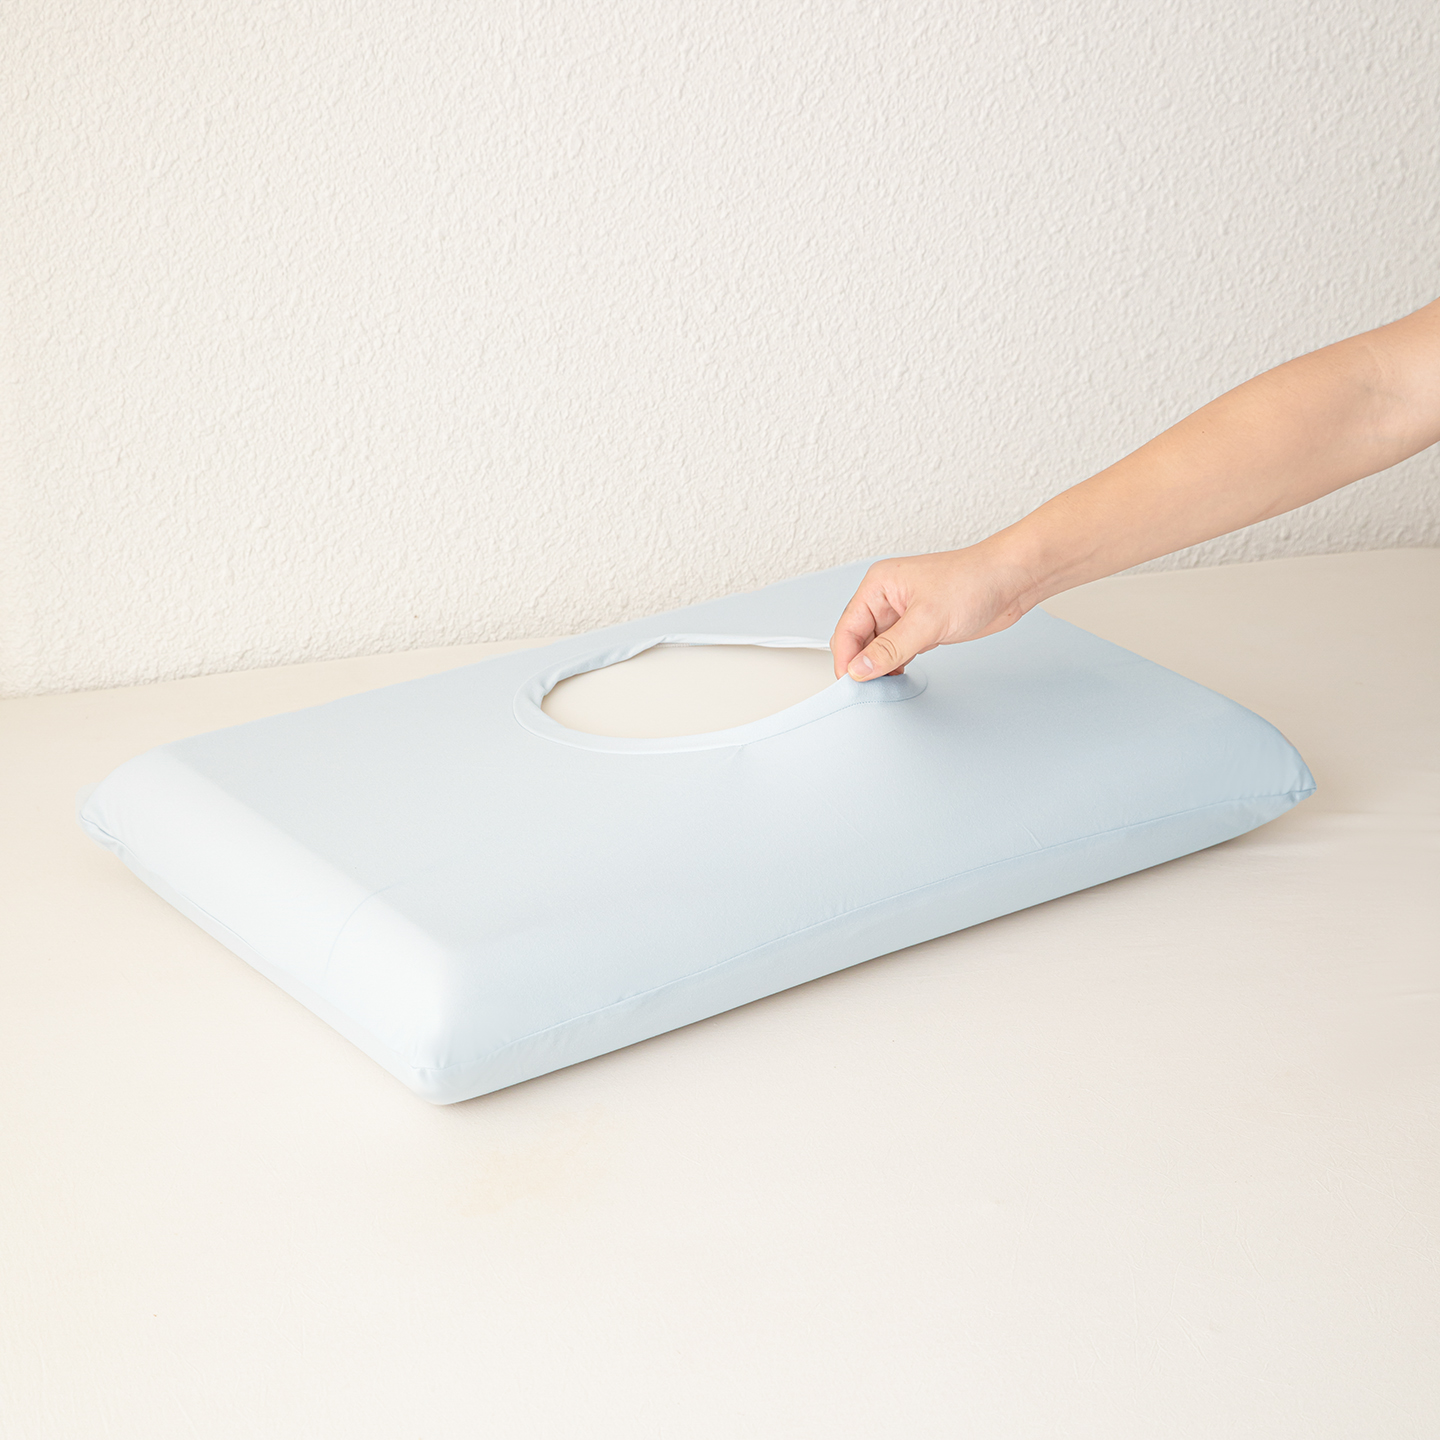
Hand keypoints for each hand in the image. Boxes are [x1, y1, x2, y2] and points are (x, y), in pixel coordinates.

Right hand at [829, 545, 1039, 680]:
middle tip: (867, 690)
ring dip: (878, 668)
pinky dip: (894, 666)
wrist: (1011, 582)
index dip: (846, 657)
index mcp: (879, 585)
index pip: (848, 627)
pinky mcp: (920, 628)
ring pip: (877, 648)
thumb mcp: (927, 619)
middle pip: (859, 640)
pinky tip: (897, 679)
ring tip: (883, 688)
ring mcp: (903, 615)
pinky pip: (896, 651)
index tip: (851, 683)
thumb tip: (860, 668)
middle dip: (861, 665)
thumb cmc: (974, 581)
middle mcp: (887, 599)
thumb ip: (890, 648)